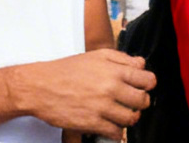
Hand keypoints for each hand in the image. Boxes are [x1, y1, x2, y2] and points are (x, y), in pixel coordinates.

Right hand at [12, 49, 156, 134]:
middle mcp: (111, 88)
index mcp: (114, 70)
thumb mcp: (96, 56)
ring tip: (120, 114)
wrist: (40, 86)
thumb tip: (141, 65)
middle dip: (140, 103)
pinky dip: (115, 131)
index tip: (142, 88)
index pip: (148, 80)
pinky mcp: (92, 123)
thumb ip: (121, 59)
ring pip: (131, 119)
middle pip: (142, 101)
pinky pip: (115, 132)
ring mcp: (102, 107)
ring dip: (128, 118)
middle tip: (131, 103)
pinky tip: (109, 124)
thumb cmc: (66, 70)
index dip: (147, 85)